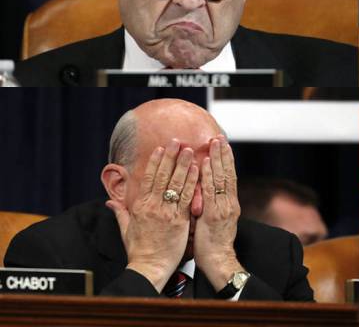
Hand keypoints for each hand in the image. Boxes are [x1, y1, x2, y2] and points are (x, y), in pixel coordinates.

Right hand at [106, 139, 198, 291]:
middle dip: (170, 156)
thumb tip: (110, 202)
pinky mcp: (179, 220)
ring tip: (189, 149)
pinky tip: (197, 169)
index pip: (148, 178)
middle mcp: (152, 206)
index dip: (155, 161)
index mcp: (139, 206)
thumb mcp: (126, 229)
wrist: (150, 267)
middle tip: (177, 141)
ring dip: (183, 164)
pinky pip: (187, 197)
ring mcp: (166, 212)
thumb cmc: (139, 250)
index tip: (160, 148)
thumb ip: (120, 213)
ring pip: (175, 183)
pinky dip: (192, 182)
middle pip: (162, 176)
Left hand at [193, 136, 243, 291]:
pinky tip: (205, 162)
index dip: (226, 160)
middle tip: (219, 136)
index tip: (223, 145)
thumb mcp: (213, 222)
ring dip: (217, 158)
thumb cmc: (213, 246)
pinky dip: (208, 175)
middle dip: (223, 154)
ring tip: (214, 142)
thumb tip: (202, 194)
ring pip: (221, 178)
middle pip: (227, 173)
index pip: (229, 177)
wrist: (219, 262)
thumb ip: (210, 206)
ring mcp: (224, 208)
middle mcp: (229, 203)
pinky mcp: (215, 215)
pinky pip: (211, 191)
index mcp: (229, 204)